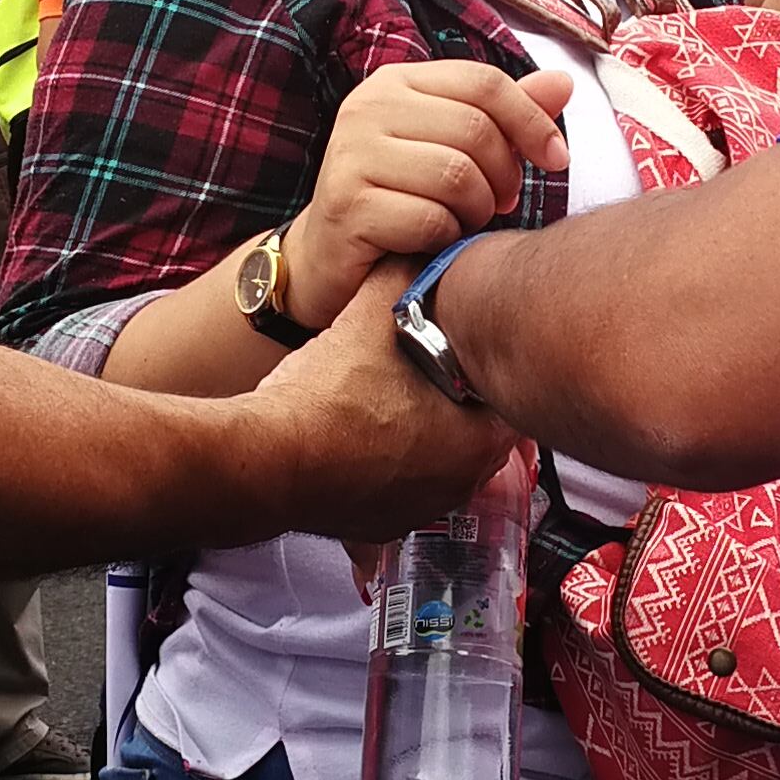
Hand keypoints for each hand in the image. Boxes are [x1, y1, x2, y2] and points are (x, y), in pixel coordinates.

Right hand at [253, 257, 518, 544]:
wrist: (268, 458)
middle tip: (432, 370)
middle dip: (459, 403)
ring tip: (393, 403)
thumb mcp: (370, 318)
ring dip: (425, 437)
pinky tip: (364, 438)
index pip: (510, 398)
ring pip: (439, 464)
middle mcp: (460, 486)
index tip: (467, 350)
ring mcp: (421, 512)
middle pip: (477, 434)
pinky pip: (400, 489)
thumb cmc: (327, 399)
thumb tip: (420, 252)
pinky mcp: (380, 527)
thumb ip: (404, 279)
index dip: (487, 367)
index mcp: (477, 441)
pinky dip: (389, 466)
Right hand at [281, 61, 574, 328]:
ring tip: (463, 220)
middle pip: (476, 130)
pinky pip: (431, 218)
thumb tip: (564, 83)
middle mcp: (367, 108)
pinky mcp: (348, 205)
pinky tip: (433, 240)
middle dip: (504, 175)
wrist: (327, 257)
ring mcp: (352, 155)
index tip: (557, 159)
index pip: (484, 83)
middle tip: (498, 202)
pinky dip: (446, 237)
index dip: (532, 121)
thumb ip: (503, 116)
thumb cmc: (399, 197)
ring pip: (457, 175)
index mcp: (395, 83)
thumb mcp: (451, 147)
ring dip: (477, 209)